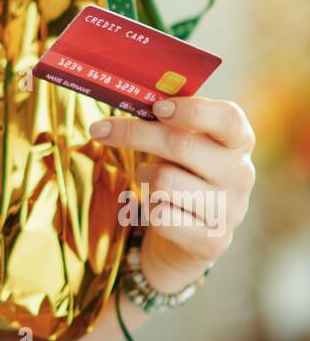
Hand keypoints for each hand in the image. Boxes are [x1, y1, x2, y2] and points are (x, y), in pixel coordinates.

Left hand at [88, 96, 256, 292]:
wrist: (190, 234)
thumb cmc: (182, 172)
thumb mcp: (181, 141)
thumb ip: (168, 120)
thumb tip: (131, 98)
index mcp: (239, 141)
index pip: (228, 119)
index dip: (192, 110)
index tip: (157, 107)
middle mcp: (241, 174)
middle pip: (182, 146)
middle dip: (135, 134)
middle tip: (99, 129)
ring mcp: (231, 211)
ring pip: (165, 181)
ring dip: (143, 176)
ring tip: (147, 178)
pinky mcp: (212, 241)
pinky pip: (161, 215)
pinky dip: (147, 207)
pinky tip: (156, 206)